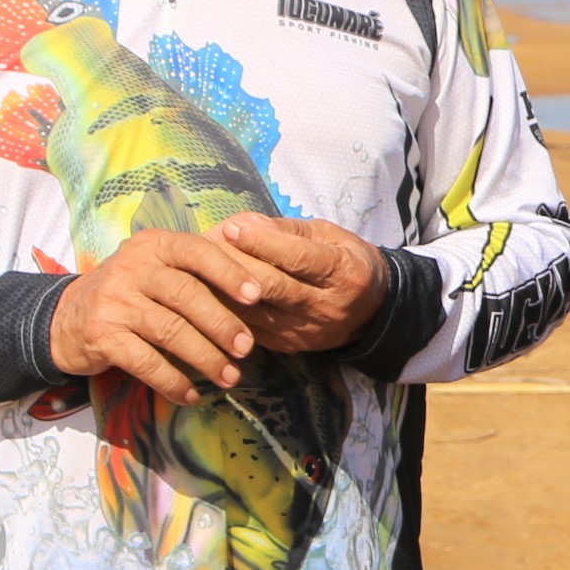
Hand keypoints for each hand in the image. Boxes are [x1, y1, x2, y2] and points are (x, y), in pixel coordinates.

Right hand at [49, 228, 292, 402]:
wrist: (66, 317)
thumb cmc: (131, 292)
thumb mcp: (157, 268)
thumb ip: (196, 272)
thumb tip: (258, 292)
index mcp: (154, 245)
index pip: (197, 251)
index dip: (229, 273)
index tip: (257, 296)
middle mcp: (132, 267)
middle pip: (187, 295)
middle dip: (222, 324)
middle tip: (247, 348)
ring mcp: (114, 301)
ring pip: (170, 331)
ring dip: (205, 358)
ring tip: (229, 378)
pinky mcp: (101, 336)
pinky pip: (146, 362)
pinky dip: (173, 381)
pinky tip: (191, 395)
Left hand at [208, 215, 389, 352]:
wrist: (372, 312)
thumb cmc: (346, 262)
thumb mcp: (330, 235)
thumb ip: (289, 230)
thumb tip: (247, 224)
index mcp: (343, 272)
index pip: (298, 258)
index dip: (262, 242)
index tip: (230, 228)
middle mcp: (326, 306)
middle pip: (272, 286)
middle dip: (234, 264)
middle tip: (203, 245)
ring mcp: (305, 330)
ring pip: (255, 311)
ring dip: (223, 290)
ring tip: (198, 268)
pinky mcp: (288, 345)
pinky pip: (249, 328)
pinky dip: (226, 310)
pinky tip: (207, 294)